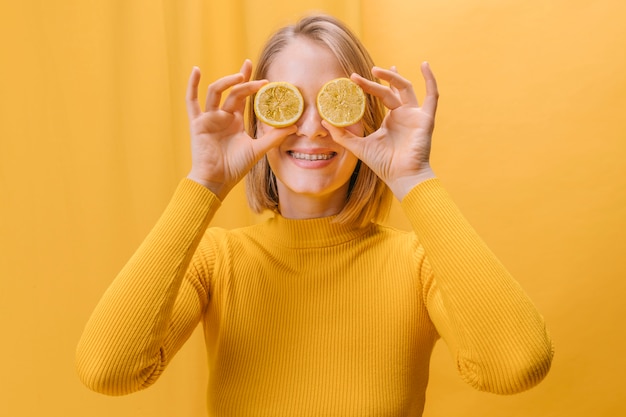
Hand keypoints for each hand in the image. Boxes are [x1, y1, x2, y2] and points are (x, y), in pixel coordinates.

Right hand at [185, 60, 295, 199]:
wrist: (217, 180)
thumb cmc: (235, 167)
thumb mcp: (258, 150)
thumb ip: (274, 137)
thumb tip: (294, 126)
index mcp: (235, 120)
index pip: (243, 96)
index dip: (250, 83)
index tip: (263, 76)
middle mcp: (222, 116)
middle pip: (232, 91)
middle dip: (242, 79)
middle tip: (252, 69)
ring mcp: (209, 118)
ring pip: (215, 92)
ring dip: (226, 82)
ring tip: (240, 77)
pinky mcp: (197, 123)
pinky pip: (191, 102)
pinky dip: (192, 86)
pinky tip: (196, 70)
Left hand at [324, 62, 438, 199]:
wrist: (401, 176)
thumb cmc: (383, 164)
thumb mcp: (358, 147)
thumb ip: (342, 135)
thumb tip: (323, 121)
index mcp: (391, 120)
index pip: (381, 95)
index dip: (369, 86)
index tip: (354, 78)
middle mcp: (403, 115)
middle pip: (391, 90)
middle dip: (377, 80)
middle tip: (359, 75)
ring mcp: (415, 115)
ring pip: (406, 88)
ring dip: (393, 77)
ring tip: (377, 70)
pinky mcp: (425, 119)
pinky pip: (432, 96)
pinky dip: (430, 80)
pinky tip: (425, 65)